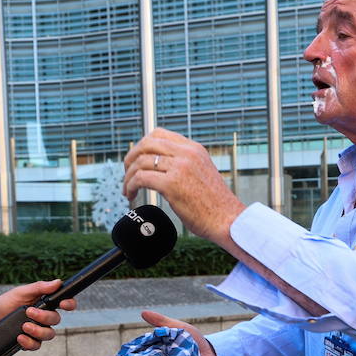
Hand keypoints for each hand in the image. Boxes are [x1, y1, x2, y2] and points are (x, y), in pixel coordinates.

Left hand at [0, 279, 75, 349]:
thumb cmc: (1, 305)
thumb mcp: (19, 293)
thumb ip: (38, 288)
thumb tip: (57, 282)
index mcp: (42, 302)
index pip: (63, 302)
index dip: (69, 303)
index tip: (64, 304)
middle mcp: (42, 317)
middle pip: (56, 320)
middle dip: (44, 317)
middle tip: (29, 312)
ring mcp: (36, 331)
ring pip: (49, 335)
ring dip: (38, 331)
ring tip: (24, 326)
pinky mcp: (28, 342)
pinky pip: (37, 346)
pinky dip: (29, 342)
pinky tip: (19, 338)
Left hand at [123, 128, 245, 244]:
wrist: (228, 221)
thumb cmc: (215, 205)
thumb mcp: (202, 173)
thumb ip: (184, 165)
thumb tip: (161, 167)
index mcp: (194, 149)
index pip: (160, 134)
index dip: (142, 145)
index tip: (136, 160)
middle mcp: (187, 154)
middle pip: (146, 144)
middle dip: (131, 158)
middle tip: (127, 173)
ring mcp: (180, 168)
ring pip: (140, 162)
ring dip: (128, 176)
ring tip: (128, 189)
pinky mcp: (172, 185)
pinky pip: (141, 178)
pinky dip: (131, 186)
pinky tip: (131, 195)